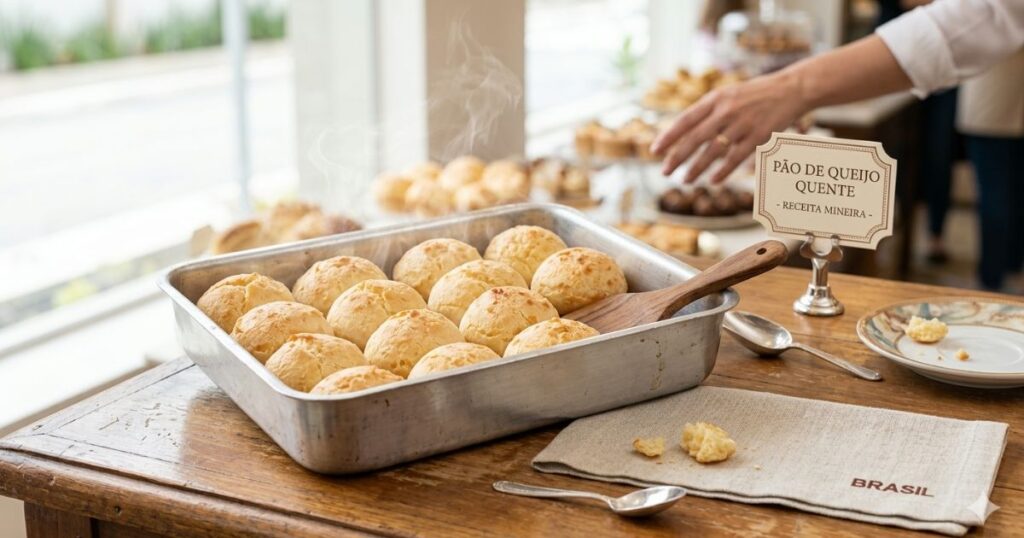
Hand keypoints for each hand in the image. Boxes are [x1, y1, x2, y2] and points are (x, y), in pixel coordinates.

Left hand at [650, 70, 808, 183]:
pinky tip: (713, 181)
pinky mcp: (758, 136)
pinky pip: (736, 157)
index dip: (669, 136)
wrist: (790, 89)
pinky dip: (723, 171)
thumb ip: (707, 111)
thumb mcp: (728, 95)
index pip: (685, 119)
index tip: (655, 150)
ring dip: (697, 168)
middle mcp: (726, 110)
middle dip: (677, 156)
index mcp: (715, 98)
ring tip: (685, 180)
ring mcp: (742, 123)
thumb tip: (682, 131)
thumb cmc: (754, 95)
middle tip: (664, 172)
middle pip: (695, 137)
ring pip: (714, 150)